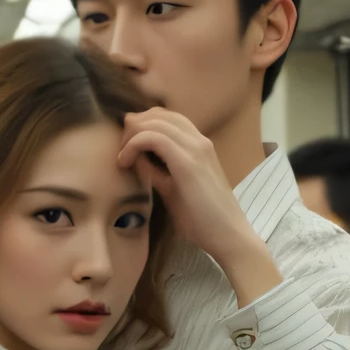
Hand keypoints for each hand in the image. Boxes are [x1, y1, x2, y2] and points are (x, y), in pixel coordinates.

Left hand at [120, 109, 281, 305]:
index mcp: (198, 145)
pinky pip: (153, 138)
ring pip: (154, 121)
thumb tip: (136, 160)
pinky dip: (134, 144)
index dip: (141, 126)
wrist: (228, 234)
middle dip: (133, 127)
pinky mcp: (188, 162)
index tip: (127, 149)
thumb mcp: (173, 189)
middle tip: (121, 151)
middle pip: (158, 114)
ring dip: (131, 135)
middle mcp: (199, 140)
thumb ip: (157, 171)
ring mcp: (196, 148)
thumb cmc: (203, 218)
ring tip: (122, 158)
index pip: (166, 118)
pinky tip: (126, 162)